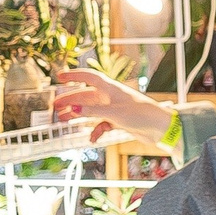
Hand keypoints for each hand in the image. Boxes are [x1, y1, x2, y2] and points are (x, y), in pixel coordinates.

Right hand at [53, 69, 175, 143]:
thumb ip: (91, 112)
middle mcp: (110, 96)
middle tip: (55, 106)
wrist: (160, 128)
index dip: (73, 75)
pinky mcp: (118, 121)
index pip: (87, 77)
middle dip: (70, 100)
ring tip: (63, 120)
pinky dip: (95, 130)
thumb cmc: (141, 114)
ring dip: (78, 115)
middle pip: (85, 95)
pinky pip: (101, 124)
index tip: (59, 76)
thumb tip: (71, 110)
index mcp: (110, 88)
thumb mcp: (113, 113)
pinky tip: (92, 138)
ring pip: (91, 110)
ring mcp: (114, 108)